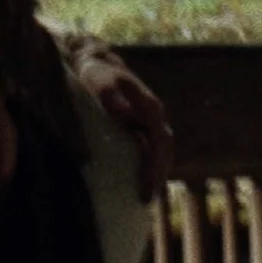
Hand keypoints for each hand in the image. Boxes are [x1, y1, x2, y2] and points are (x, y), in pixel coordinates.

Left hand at [72, 46, 172, 198]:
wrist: (97, 63)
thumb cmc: (96, 74)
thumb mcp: (100, 81)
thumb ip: (111, 96)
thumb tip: (127, 116)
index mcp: (149, 107)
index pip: (158, 142)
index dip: (154, 166)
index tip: (145, 187)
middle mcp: (155, 115)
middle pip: (165, 150)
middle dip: (158, 175)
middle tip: (146, 199)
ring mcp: (152, 119)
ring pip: (164, 151)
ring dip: (158, 172)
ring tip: (147, 197)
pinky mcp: (145, 124)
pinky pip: (155, 148)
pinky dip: (153, 165)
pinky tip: (143, 181)